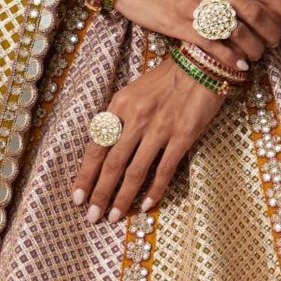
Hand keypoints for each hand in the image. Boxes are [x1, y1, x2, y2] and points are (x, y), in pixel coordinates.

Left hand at [72, 53, 228, 221]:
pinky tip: (145, 205)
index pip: (96, 147)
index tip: (77, 197)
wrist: (202, 64)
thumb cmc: (166, 79)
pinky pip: (165, 169)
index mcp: (120, 105)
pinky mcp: (182, 136)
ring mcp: (160, 128)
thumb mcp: (133, 92)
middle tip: (92, 216)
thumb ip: (118, 119)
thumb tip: (103, 149)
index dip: (86, 175)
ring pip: (135, 171)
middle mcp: (136, 118)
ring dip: (122, 197)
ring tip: (114, 216)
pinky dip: (154, 190)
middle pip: (112, 164)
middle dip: (100, 193)